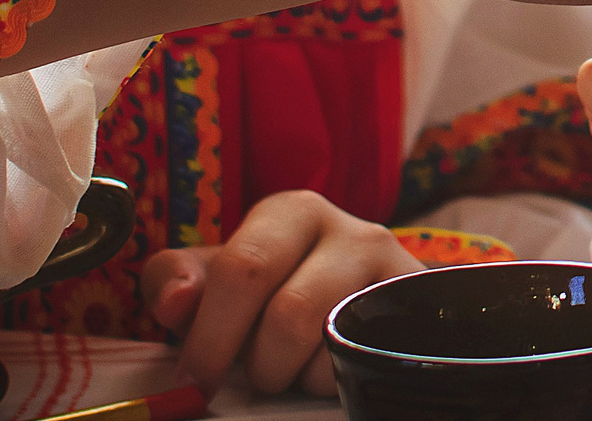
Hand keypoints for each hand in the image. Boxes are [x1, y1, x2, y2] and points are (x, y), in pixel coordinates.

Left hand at [140, 190, 419, 394]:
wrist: (363, 297)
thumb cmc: (275, 287)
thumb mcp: (219, 277)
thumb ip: (178, 281)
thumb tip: (172, 302)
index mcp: (293, 212)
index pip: (244, 268)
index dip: (210, 334)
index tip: (193, 378)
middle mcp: (351, 230)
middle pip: (289, 314)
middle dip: (257, 362)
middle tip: (248, 379)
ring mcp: (393, 270)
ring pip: (328, 344)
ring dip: (295, 373)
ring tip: (288, 364)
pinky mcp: (418, 308)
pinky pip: (364, 361)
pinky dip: (331, 379)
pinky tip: (323, 364)